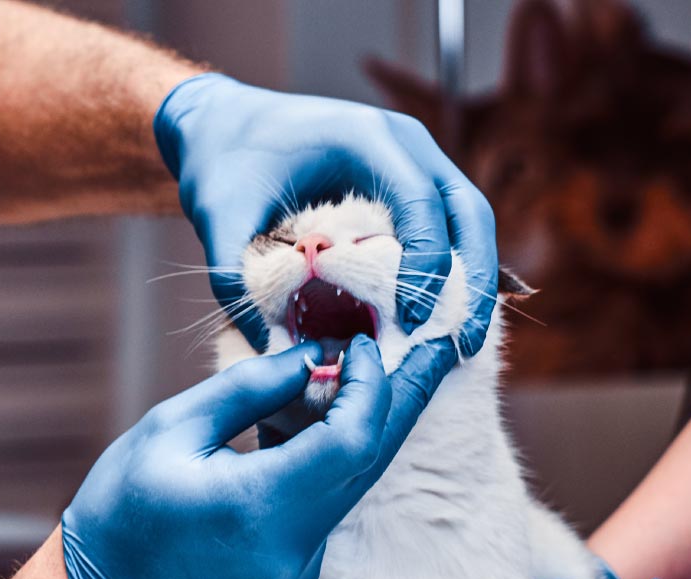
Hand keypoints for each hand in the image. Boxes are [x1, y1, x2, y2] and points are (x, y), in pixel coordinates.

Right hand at [62, 335, 458, 578]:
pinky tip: (298, 424)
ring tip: (347, 372)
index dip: (371, 385)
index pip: (353, 440)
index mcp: (259, 507)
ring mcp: (300, 570)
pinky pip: (325, 505)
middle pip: (371, 461)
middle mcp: (294, 547)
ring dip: (354, 425)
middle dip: (400, 398)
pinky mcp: (295, 576)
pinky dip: (324, 459)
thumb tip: (313, 357)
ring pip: (351, 483)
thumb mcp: (170, 430)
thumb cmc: (120, 512)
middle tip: (432, 347)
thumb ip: (249, 390)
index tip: (361, 344)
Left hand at [153, 73, 496, 355]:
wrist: (218, 122)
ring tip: (461, 339)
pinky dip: (450, 265)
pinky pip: (445, 220)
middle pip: (467, 208)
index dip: (426, 264)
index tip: (411, 320)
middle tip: (462, 341)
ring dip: (471, 275)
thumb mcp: (219, 215)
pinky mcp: (405, 178)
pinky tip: (439, 314)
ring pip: (467, 215)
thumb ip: (236, 275)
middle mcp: (401, 141)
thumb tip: (269, 345)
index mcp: (365, 137)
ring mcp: (409, 157)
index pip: (420, 201)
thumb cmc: (221, 159)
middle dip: (472, 276)